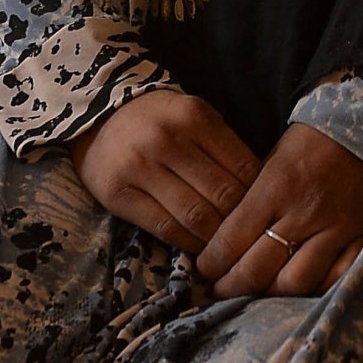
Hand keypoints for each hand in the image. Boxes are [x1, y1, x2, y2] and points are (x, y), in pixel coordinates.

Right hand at [69, 90, 258, 253]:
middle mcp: (167, 140)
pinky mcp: (118, 194)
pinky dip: (188, 242)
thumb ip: (224, 147)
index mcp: (194, 118)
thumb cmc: (160, 120)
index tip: (263, 211)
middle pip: (222, 194)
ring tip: (225, 246)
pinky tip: (198, 246)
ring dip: (216, 237)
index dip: (259, 195)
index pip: (243, 167)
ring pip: (195, 215)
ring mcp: (140, 168)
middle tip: (249, 236)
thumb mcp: (195, 117)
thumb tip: (259, 191)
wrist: (99, 117)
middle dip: (240, 221)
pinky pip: (164, 227)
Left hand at [195, 123, 362, 300]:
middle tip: (220, 289)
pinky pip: (336, 279)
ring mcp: (336, 229)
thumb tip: (223, 238)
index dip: (211, 263)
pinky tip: (299, 288)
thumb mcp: (272, 159)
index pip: (231, 240)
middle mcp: (304, 212)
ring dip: (269, 294)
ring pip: (294, 282)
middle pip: (256, 270)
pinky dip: (315, 289)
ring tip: (256, 292)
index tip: (204, 269)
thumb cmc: (312, 142)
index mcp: (275, 187)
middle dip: (230, 286)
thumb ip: (251, 199)